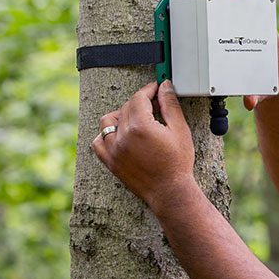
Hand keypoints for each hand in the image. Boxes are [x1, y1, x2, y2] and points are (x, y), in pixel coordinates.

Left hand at [91, 81, 196, 211]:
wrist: (170, 191)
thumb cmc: (177, 164)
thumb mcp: (180, 130)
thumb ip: (170, 106)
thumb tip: (164, 87)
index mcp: (140, 126)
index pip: (139, 97)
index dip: (149, 90)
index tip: (156, 88)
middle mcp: (123, 136)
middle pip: (125, 107)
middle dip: (139, 102)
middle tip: (154, 106)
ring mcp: (113, 149)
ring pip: (108, 121)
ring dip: (120, 115)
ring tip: (136, 120)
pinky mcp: (110, 161)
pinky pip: (98, 141)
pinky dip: (105, 135)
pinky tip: (119, 135)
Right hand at [216, 0, 278, 109]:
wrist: (277, 81)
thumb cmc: (270, 82)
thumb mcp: (264, 89)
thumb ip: (256, 95)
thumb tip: (248, 102)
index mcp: (268, 42)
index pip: (260, 18)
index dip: (250, 6)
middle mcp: (262, 32)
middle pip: (251, 9)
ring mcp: (254, 30)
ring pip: (244, 9)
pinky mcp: (246, 33)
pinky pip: (238, 15)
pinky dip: (229, 5)